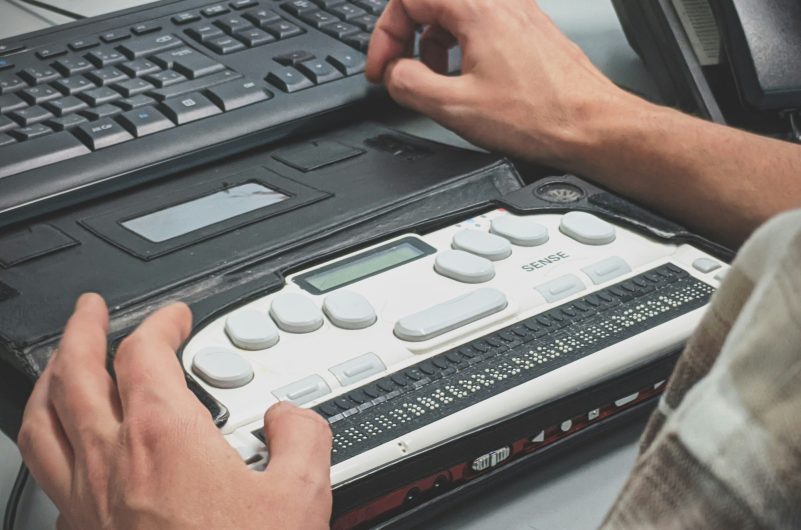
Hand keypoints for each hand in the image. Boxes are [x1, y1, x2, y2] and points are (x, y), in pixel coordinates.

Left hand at [18, 293, 332, 529]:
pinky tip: (66, 447)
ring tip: (63, 362)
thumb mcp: (302, 495)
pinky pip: (47, 473)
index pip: (145, 353)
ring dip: (52, 378)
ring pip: (43, 421)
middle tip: (91, 309)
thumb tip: (290, 415)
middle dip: (83, 330)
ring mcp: (85, 501)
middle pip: (75, 373)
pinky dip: (51, 441)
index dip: (161, 323)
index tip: (176, 317)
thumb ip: (303, 435)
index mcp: (164, 438)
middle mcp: (112, 463)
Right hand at [366, 0, 637, 165]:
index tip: (383, 68)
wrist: (592, 127)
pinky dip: (461, 47)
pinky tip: (466, 80)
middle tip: (400, 72)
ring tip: (435, 80)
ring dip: (433, 44)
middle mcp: (501, 2)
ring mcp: (518, 13)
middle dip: (407, 38)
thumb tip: (394, 74)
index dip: (385, 35)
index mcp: (478, 8)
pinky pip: (481, 25)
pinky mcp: (529, 31)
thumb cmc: (541, 117)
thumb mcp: (455, 108)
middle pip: (431, 2)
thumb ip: (409, 84)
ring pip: (456, 13)